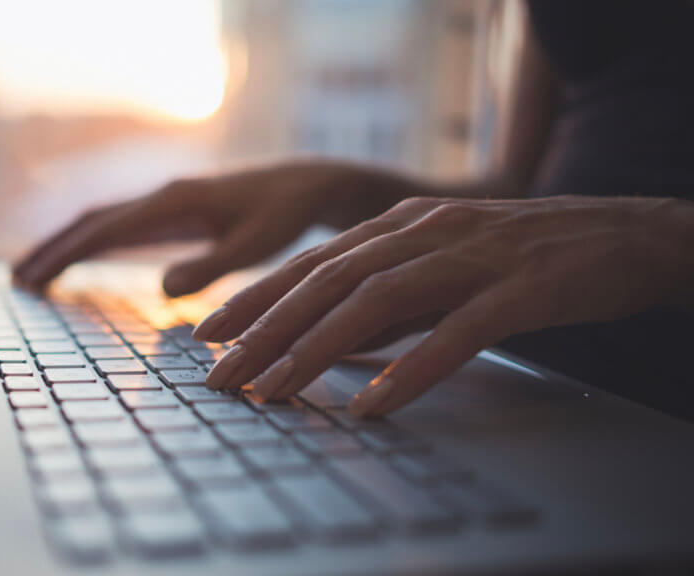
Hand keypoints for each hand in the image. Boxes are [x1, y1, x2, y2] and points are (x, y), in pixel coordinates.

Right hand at [14, 161, 386, 296]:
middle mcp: (161, 196)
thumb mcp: (255, 245)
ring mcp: (164, 202)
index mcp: (173, 202)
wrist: (304, 186)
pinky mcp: (172, 212)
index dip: (65, 255)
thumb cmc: (284, 216)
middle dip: (52, 250)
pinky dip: (90, 244)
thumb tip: (161, 288)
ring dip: (65, 246)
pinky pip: (120, 227)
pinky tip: (79, 261)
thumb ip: (211, 266)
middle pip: (90, 221)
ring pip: (100, 222)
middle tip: (16, 281)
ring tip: (32, 274)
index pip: (105, 230)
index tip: (33, 278)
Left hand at [193, 195, 693, 417]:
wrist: (624, 232)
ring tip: (275, 392)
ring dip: (317, 349)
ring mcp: (472, 257)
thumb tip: (330, 340)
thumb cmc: (524, 254)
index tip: (208, 334)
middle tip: (220, 374)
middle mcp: (425, 232)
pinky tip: (375, 404)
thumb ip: (389, 296)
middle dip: (265, 330)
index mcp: (400, 226)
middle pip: (328, 281)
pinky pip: (457, 332)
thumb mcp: (441, 266)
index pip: (311, 263)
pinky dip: (412, 368)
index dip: (255, 298)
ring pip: (377, 301)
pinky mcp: (520, 287)